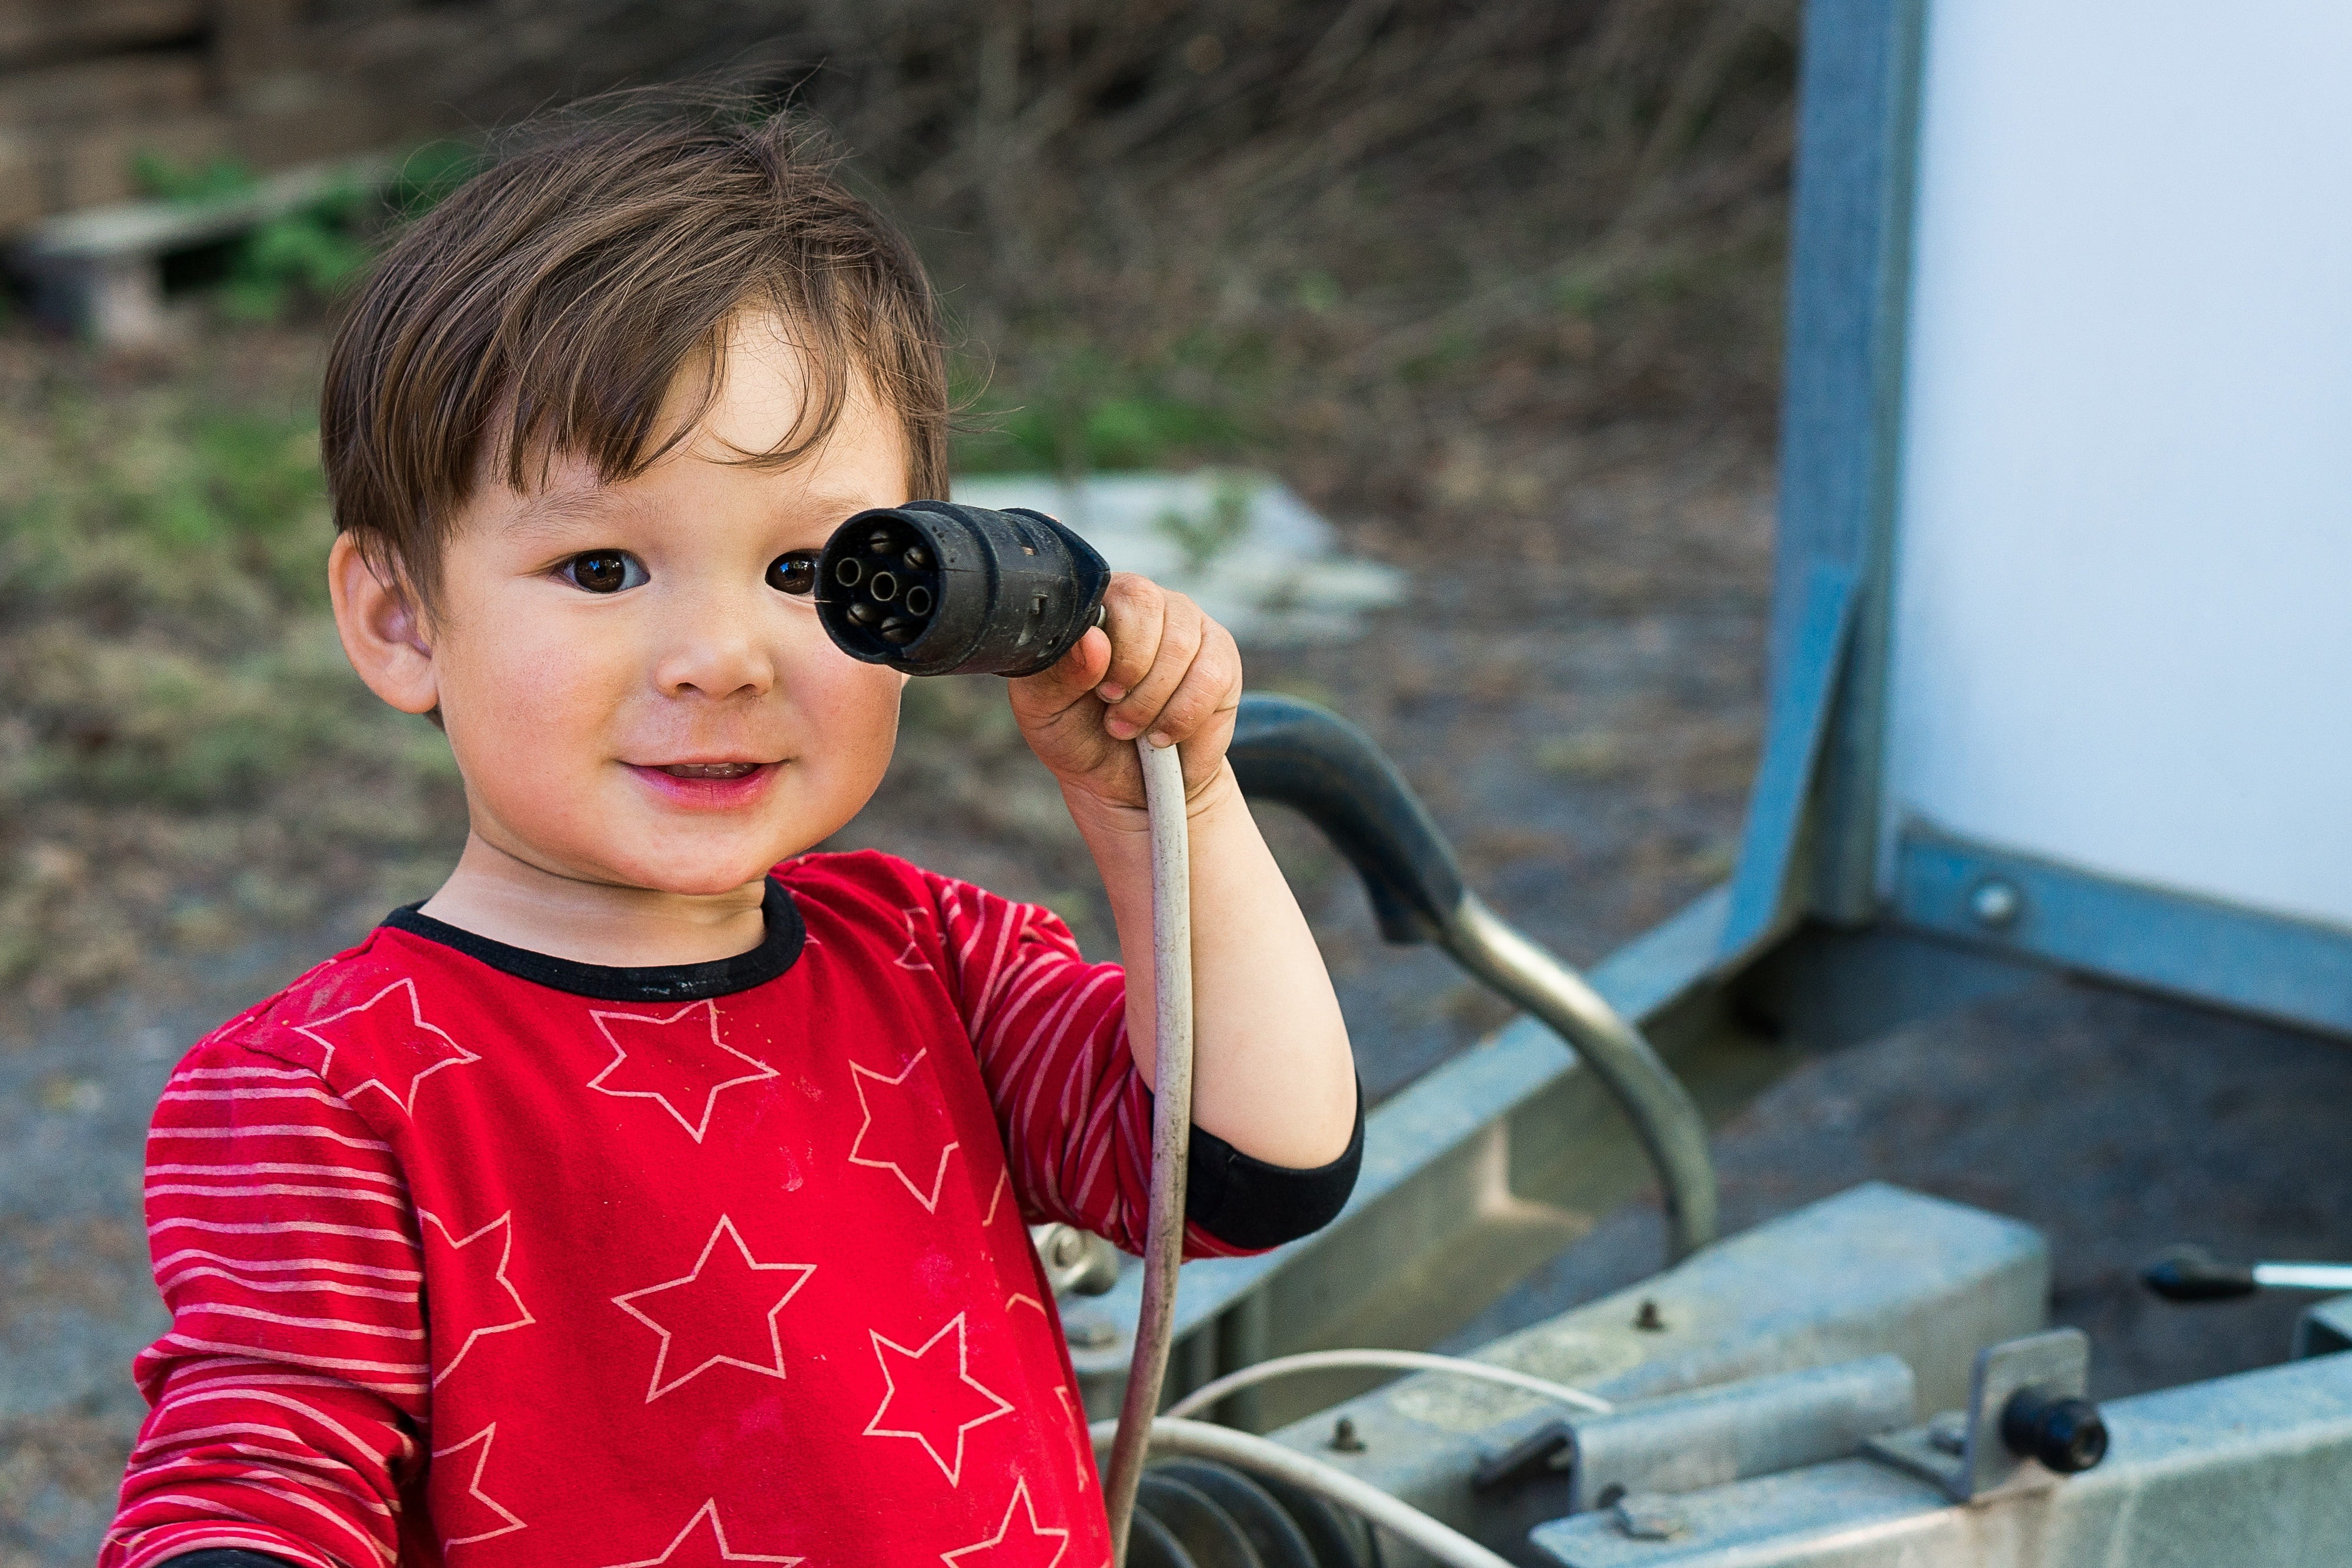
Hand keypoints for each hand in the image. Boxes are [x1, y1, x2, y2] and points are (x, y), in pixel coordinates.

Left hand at [1006, 573, 1240, 817]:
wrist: (1124, 782)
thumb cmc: (1079, 735)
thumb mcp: (1046, 710)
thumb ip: (1057, 672)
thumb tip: (1091, 641)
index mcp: (1097, 606)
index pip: (1112, 592)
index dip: (1112, 644)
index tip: (1101, 691)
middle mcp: (1146, 604)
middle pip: (1148, 605)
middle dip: (1131, 672)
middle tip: (1113, 711)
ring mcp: (1188, 626)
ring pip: (1181, 645)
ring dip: (1153, 700)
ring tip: (1132, 729)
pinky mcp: (1221, 658)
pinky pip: (1210, 677)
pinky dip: (1182, 716)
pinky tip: (1162, 734)